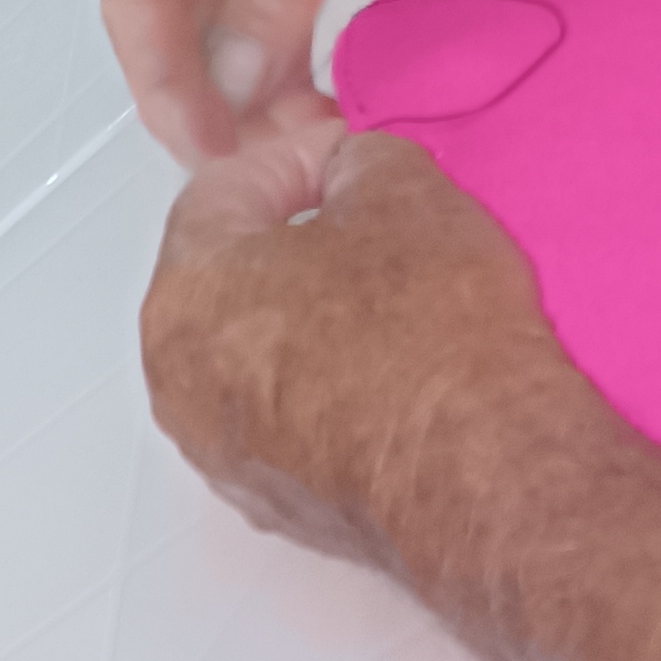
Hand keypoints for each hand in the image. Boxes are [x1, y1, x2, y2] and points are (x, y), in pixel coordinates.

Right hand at [101, 0, 565, 165]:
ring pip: (234, 3)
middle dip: (212, 87)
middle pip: (175, 4)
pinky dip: (298, 40)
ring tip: (296, 137)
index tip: (209, 151)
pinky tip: (321, 86)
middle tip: (261, 161)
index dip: (165, 83)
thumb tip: (232, 82)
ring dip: (257, 75)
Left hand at [141, 120, 604, 602]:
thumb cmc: (433, 343)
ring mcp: (220, 452)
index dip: (296, 160)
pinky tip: (390, 375)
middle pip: (228, 281)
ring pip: (255, 356)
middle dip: (296, 244)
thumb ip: (355, 161)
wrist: (482, 473)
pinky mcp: (273, 501)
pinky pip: (288, 421)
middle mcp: (179, 384)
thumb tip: (349, 175)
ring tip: (391, 303)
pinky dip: (326, 390)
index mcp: (184, 294)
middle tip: (371, 226)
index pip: (220, 193)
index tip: (348, 159)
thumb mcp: (403, 191)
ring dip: (311, 320)